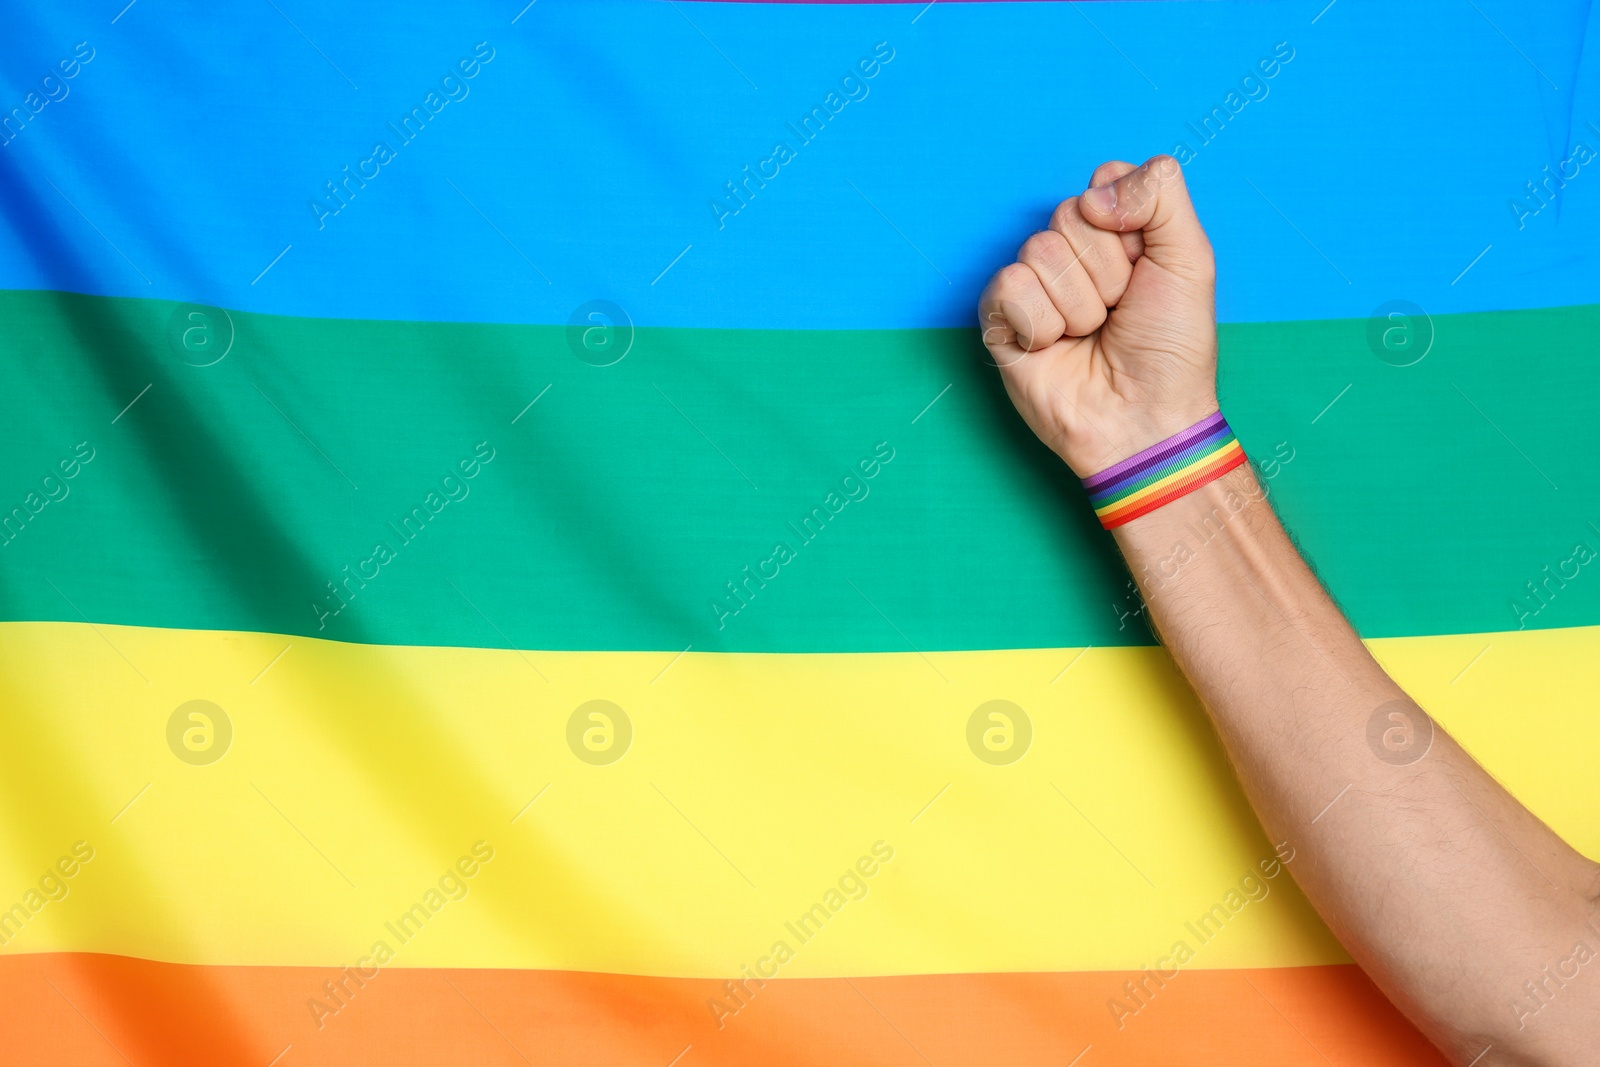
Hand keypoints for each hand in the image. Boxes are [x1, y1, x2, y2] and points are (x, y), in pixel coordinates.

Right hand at [978, 155, 1219, 477]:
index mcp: (1117, 233)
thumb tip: (1092, 192)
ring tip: (1090, 335)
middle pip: (1067, 215)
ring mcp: (1035, 287)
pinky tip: (1055, 348)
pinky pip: (1007, 286)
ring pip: (1038, 251)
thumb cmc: (1170, 350)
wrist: (1143, 419)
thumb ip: (1160, 193)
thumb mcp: (1190, 258)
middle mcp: (1073, 256)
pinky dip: (1040, 322)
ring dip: (1077, 305)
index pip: (1101, 184)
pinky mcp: (1000, 321)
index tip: (1145, 271)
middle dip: (1105, 270)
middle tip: (1118, 311)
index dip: (1126, 225)